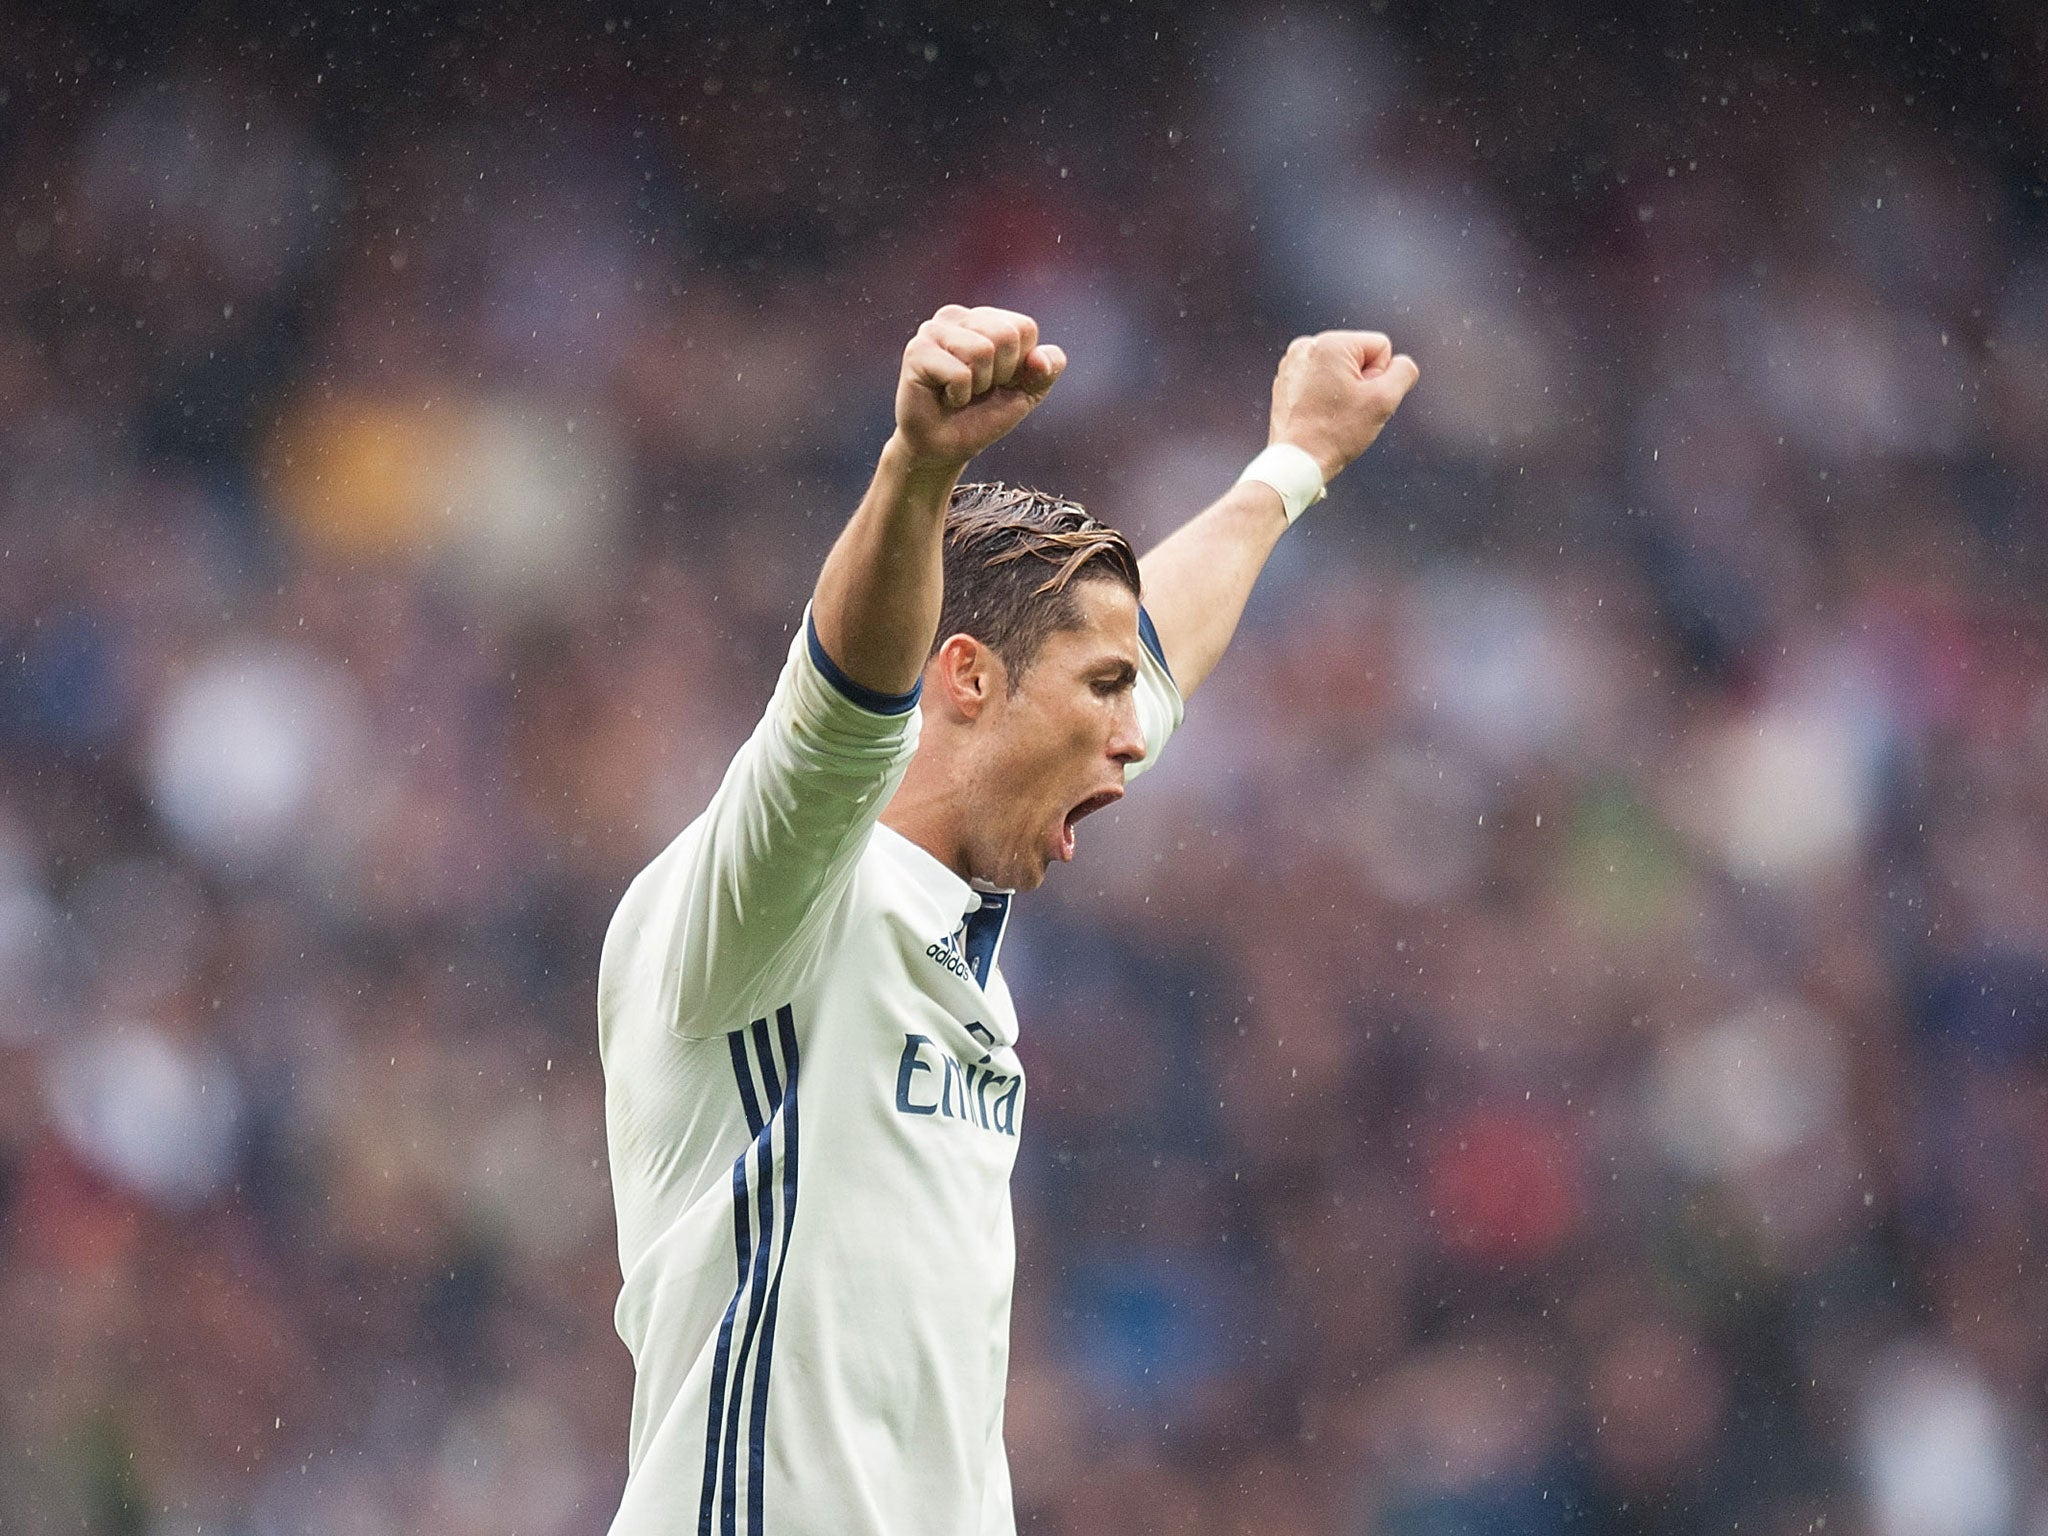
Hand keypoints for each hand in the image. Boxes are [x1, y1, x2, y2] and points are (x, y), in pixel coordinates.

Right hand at [892, 305, 1066, 471]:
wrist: (945, 448)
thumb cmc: (982, 415)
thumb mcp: (1026, 392)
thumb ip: (1046, 370)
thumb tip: (1039, 358)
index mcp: (984, 318)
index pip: (1024, 328)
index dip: (1019, 365)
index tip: (998, 382)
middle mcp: (957, 316)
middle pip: (1006, 335)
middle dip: (1000, 374)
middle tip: (978, 389)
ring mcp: (933, 330)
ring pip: (982, 350)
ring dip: (978, 385)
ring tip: (961, 392)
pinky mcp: (917, 351)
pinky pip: (960, 373)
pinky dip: (959, 395)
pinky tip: (945, 397)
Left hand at [1267, 331, 1418, 482]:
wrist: (1297, 461)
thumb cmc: (1336, 433)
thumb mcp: (1384, 401)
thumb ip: (1404, 372)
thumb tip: (1401, 364)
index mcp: (1331, 343)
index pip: (1381, 348)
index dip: (1380, 378)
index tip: (1361, 399)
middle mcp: (1308, 345)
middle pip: (1359, 357)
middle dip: (1361, 382)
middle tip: (1347, 409)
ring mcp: (1292, 362)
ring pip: (1340, 369)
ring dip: (1343, 389)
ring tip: (1332, 413)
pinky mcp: (1285, 379)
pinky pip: (1320, 379)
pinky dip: (1323, 395)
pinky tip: (1318, 414)